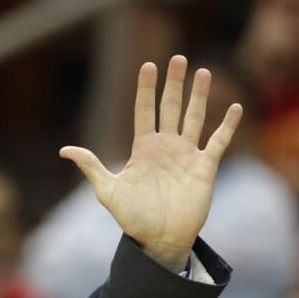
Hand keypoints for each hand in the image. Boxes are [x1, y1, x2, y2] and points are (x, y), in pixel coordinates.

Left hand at [59, 56, 240, 272]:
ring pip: (195, 118)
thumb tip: (63, 150)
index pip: (144, 111)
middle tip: (176, 58)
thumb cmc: (132, 216)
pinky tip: (235, 108)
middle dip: (173, 84)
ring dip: (200, 96)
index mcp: (143, 148)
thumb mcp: (107, 190)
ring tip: (203, 72)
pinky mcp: (204, 168)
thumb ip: (91, 166)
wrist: (157, 239)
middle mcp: (166, 147)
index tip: (147, 65)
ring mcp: (186, 155)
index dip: (145, 89)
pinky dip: (227, 126)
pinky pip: (218, 142)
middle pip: (171, 108)